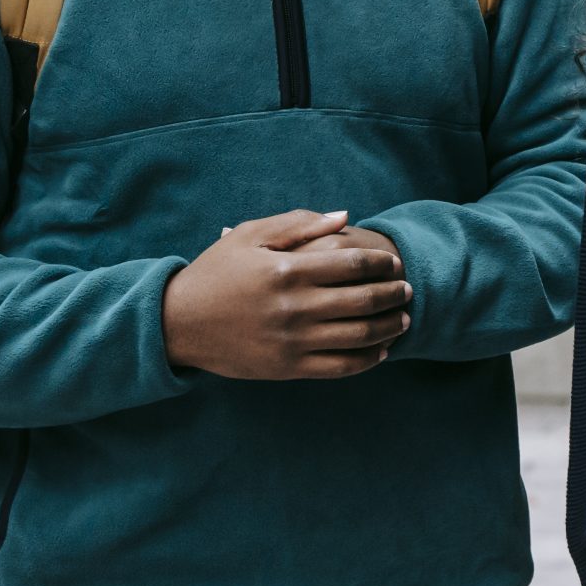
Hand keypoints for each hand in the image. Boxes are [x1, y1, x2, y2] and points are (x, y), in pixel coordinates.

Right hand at [162, 209, 412, 379]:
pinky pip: (340, 367)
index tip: (393, 262)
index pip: (352, 263)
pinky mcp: (288, 368)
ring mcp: (292, 340)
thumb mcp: (250, 235)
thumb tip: (346, 217)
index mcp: (286, 269)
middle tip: (407, 288)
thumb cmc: (217, 272)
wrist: (178, 323)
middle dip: (394, 293)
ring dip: (390, 326)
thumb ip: (300, 224)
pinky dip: (368, 360)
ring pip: (359, 336)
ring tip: (403, 318)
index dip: (381, 262)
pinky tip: (382, 350)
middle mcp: (293, 306)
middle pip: (363, 300)